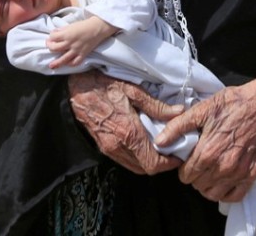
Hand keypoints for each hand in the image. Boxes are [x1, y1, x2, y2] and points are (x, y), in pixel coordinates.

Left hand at [48, 17, 115, 68]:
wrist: (98, 27)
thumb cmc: (84, 25)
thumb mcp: (71, 25)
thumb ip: (62, 30)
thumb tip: (55, 33)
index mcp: (66, 34)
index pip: (53, 37)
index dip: (50, 36)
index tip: (52, 36)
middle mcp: (70, 43)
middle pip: (55, 48)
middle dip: (50, 47)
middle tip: (50, 46)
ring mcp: (76, 50)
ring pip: (63, 59)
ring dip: (56, 63)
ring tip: (51, 66)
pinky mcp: (83, 54)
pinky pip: (75, 62)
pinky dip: (71, 64)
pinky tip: (67, 63)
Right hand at [68, 71, 183, 174]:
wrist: (76, 88)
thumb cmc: (104, 85)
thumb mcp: (133, 91)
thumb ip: (156, 106)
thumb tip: (178, 112)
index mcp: (128, 132)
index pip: (152, 163)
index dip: (169, 163)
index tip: (178, 155)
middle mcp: (118, 146)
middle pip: (145, 169)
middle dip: (161, 163)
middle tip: (171, 150)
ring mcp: (108, 148)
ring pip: (134, 167)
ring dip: (148, 161)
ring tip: (159, 146)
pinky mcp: (103, 147)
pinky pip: (124, 160)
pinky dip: (137, 157)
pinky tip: (142, 142)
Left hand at [155, 71, 255, 202]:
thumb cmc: (231, 104)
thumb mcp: (201, 110)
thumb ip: (178, 127)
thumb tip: (159, 142)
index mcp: (208, 152)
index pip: (186, 176)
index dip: (183, 169)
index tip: (188, 160)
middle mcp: (223, 166)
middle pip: (198, 185)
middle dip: (195, 176)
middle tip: (200, 163)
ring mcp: (239, 172)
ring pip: (214, 194)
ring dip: (208, 186)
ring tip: (209, 172)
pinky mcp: (252, 174)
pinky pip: (234, 196)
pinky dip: (226, 193)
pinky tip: (223, 181)